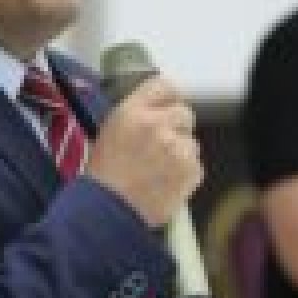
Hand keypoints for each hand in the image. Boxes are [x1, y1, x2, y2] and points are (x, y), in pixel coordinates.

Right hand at [86, 75, 202, 227]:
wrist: (107, 212)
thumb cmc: (102, 175)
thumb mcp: (110, 131)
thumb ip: (135, 115)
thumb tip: (157, 108)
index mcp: (132, 111)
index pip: (164, 85)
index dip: (168, 98)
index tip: (167, 107)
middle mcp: (157, 124)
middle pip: (184, 113)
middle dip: (176, 127)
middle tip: (163, 145)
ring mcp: (177, 147)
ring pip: (191, 142)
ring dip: (181, 153)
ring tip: (159, 171)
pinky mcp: (191, 170)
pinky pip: (195, 166)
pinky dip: (185, 175)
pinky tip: (166, 184)